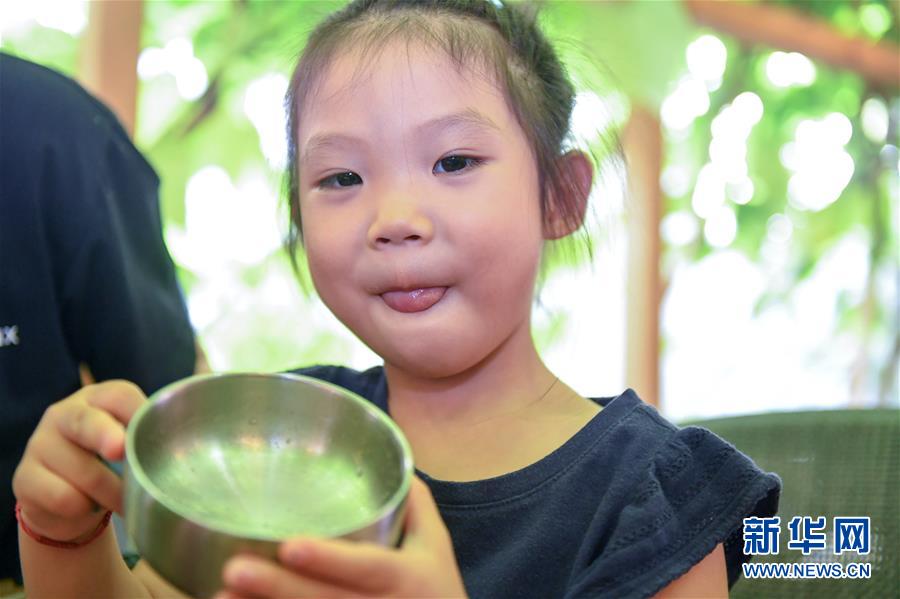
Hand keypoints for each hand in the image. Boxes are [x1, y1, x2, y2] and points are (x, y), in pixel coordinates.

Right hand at [12, 381, 145, 542]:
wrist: (70, 502)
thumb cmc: (110, 465)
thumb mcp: (128, 444)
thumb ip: (148, 438)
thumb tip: (185, 446)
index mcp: (97, 399)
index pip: (119, 395)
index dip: (137, 411)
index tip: (154, 431)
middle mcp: (64, 414)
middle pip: (86, 421)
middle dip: (105, 435)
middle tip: (120, 450)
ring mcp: (39, 444)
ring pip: (82, 471)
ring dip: (112, 494)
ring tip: (125, 503)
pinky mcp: (24, 477)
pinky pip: (61, 497)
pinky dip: (82, 509)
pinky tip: (87, 507)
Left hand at [217, 476, 467, 597]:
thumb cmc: (436, 590)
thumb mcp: (436, 547)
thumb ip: (415, 504)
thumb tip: (393, 456)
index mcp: (404, 578)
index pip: (366, 570)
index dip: (329, 559)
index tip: (291, 546)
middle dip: (278, 588)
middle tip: (233, 570)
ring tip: (220, 597)